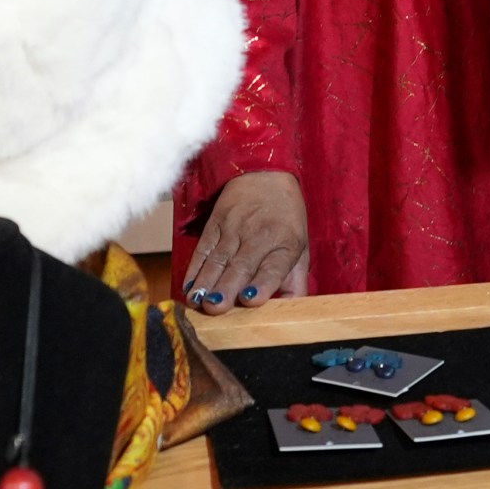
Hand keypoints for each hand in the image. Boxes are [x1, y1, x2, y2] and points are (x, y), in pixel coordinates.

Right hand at [182, 172, 307, 314]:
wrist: (265, 174)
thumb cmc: (286, 220)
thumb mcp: (300, 248)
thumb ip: (295, 282)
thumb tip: (290, 313)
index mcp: (285, 244)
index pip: (273, 266)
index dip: (262, 283)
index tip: (250, 300)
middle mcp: (259, 235)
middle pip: (241, 265)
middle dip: (226, 288)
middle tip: (215, 308)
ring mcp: (234, 228)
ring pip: (218, 260)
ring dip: (206, 283)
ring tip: (198, 302)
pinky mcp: (215, 224)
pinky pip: (202, 250)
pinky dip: (194, 270)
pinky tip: (189, 287)